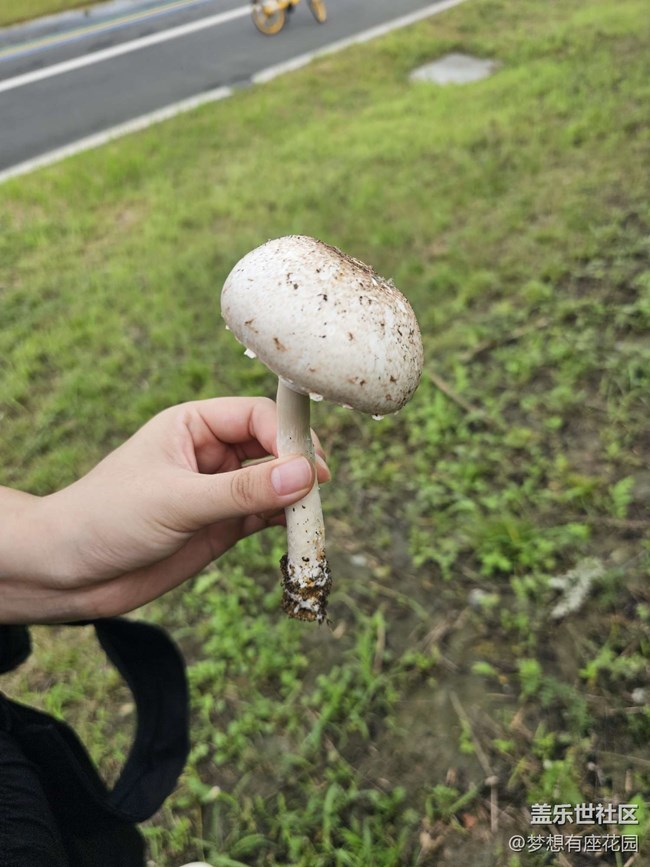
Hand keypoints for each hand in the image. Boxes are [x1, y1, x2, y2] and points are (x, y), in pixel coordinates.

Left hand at [1, 398, 329, 623]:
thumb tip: (304, 475)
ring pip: (274, 485)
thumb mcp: (175, 501)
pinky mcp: (222, 526)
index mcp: (193, 425)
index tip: (308, 466)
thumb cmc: (106, 519)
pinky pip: (266, 517)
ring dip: (296, 498)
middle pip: (272, 448)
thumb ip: (240, 491)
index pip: (255, 416)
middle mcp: (211, 453)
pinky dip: (286, 524)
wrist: (68, 573)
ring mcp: (219, 491)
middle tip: (319, 491)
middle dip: (298, 466)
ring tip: (313, 517)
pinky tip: (299, 532)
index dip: (286, 436)